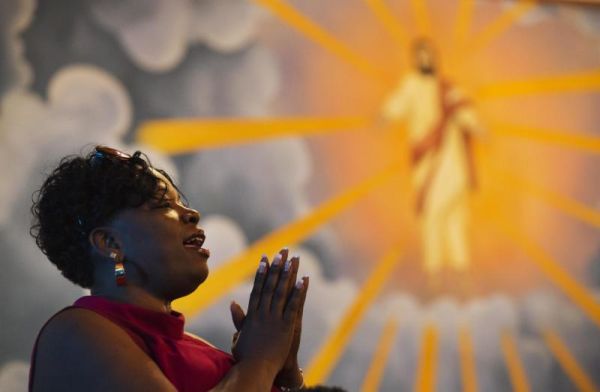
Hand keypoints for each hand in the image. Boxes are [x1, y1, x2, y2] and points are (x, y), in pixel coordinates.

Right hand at [230, 250, 307, 377]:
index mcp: (252, 315)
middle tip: (281, 252)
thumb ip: (238, 318)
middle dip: (276, 267)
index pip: (257, 289)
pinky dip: (298, 292)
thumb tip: (233, 303)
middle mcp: (263, 313)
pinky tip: (303, 280)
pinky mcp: (286, 326)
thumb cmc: (246, 356)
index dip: (262, 273)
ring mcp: (274, 318)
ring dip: (287, 274)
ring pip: (282, 292)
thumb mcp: (240, 335)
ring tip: (293, 260)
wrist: (256, 370)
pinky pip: (294, 305)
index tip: (264, 259)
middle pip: (270, 286)